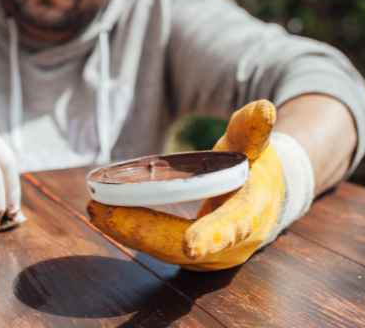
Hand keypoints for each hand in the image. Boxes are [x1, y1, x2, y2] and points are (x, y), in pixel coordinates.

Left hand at [88, 100, 285, 270]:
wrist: (269, 202)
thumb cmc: (258, 170)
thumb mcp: (258, 149)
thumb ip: (253, 132)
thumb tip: (263, 109)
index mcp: (251, 217)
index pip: (231, 228)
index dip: (212, 237)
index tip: (191, 246)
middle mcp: (229, 246)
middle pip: (179, 243)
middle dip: (140, 230)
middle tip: (101, 211)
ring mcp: (208, 256)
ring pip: (163, 248)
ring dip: (128, 231)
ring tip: (95, 211)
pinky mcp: (190, 255)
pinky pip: (157, 245)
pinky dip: (132, 231)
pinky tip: (105, 216)